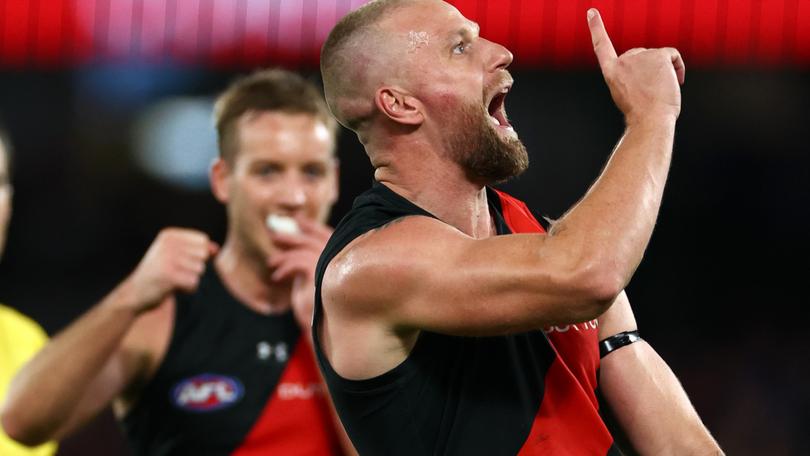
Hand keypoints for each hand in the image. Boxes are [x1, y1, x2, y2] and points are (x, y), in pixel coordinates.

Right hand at [124, 228, 217, 313]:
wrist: (134, 293)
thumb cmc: (160, 274)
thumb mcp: (177, 256)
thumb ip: (199, 250)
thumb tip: (216, 249)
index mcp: (169, 235)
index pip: (203, 240)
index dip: (197, 256)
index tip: (178, 261)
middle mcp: (167, 244)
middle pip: (203, 255)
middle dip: (195, 268)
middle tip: (175, 272)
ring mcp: (167, 259)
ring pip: (200, 269)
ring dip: (190, 279)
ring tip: (172, 280)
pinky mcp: (168, 276)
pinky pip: (194, 282)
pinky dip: (187, 289)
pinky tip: (172, 288)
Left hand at [267, 218, 332, 330]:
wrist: (326, 330)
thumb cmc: (321, 308)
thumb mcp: (315, 279)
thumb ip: (311, 261)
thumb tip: (294, 245)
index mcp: (343, 258)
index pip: (327, 235)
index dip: (312, 227)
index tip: (297, 220)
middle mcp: (341, 259)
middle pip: (314, 239)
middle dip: (293, 236)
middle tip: (274, 235)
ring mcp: (333, 265)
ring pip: (304, 248)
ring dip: (284, 255)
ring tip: (271, 262)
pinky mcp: (320, 274)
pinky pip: (297, 262)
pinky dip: (284, 268)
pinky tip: (277, 277)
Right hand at [588, 8, 685, 123]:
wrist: (649, 120)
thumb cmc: (641, 114)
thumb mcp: (627, 94)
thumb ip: (632, 76)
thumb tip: (652, 69)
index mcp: (611, 72)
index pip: (601, 46)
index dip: (596, 27)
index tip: (591, 12)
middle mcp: (623, 60)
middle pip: (640, 56)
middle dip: (649, 70)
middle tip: (651, 92)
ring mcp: (641, 56)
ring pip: (658, 58)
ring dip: (664, 73)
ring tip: (661, 92)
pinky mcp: (658, 56)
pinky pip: (672, 56)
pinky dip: (677, 67)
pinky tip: (676, 81)